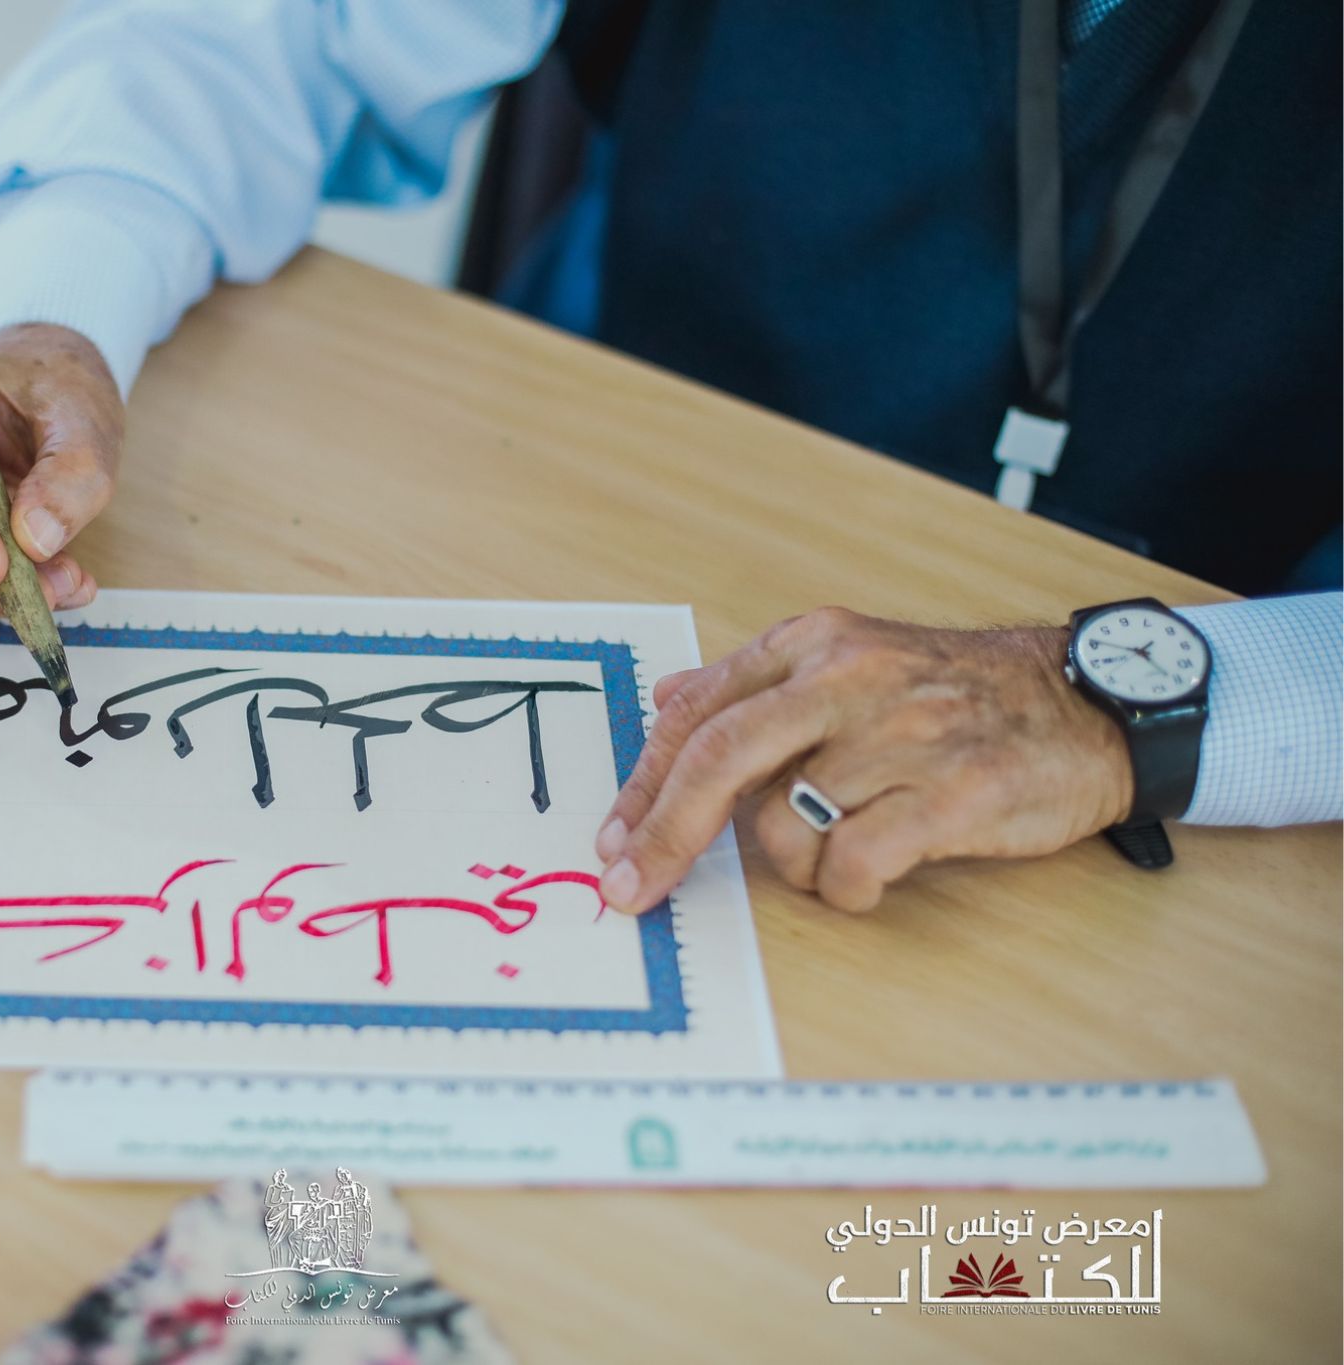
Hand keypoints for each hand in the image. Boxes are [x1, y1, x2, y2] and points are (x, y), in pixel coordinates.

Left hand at [593, 608, 1134, 913]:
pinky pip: (853, 863)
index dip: (642, 782)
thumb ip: (756, 684)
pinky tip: (872, 876)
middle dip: (662, 833)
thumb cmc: (957, 695)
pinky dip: (845, 887)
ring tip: (845, 849)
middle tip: (631, 888)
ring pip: (785, 825)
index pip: (696, 712)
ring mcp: (901, 734)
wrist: (1088, 706)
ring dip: (796, 864)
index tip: (614, 836)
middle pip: (716, 758)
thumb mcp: (849, 659)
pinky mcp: (952, 793)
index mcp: (813, 644)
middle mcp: (847, 680)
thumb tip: (664, 703)